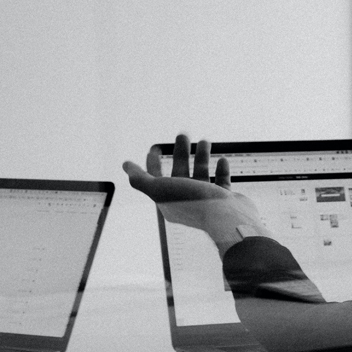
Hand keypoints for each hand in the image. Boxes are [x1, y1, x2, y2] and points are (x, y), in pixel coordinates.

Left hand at [123, 134, 266, 256]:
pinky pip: (222, 183)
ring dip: (202, 157)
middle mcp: (187, 201)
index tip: (155, 146)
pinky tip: (222, 160)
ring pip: (201, 175)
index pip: (156, 179)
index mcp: (169, 201)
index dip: (152, 163)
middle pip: (179, 172)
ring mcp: (207, 201)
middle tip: (183, 134)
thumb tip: (126, 166)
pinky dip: (221, 170)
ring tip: (205, 141)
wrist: (226, 217)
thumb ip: (140, 179)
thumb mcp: (159, 189)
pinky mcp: (225, 200)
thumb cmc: (192, 202)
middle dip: (180, 153)